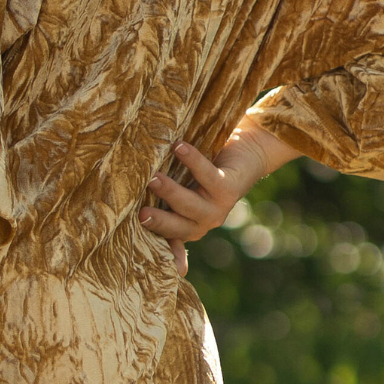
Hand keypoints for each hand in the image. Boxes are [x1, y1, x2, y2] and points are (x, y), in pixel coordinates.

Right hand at [139, 133, 283, 275]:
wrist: (246, 154)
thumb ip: (164, 196)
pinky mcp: (229, 189)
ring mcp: (217, 208)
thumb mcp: (184, 187)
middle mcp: (202, 222)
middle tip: (141, 213)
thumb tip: (136, 195)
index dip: (154, 236)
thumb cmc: (205, 171)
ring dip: (171, 192)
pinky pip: (208, 176)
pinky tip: (179, 147)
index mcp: (187, 225)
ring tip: (154, 178)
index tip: (137, 234)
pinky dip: (192, 161)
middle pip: (177, 227)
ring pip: (191, 205)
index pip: (166, 236)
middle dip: (160, 222)